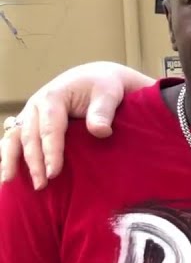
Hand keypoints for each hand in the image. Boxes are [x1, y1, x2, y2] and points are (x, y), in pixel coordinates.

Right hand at [0, 62, 144, 189]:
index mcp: (53, 97)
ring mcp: (30, 113)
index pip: (50, 129)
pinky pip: (15, 138)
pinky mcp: (30, 121)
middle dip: (33, 163)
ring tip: (9, 181)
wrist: (96, 77)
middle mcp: (36, 105)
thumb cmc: (103, 86)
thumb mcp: (108, 94)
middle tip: (41, 185)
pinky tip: (8, 172)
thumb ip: (102, 112)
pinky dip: (9, 153)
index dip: (51, 152)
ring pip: (14, 137)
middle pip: (30, 137)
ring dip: (11, 159)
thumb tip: (101, 131)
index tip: (54, 173)